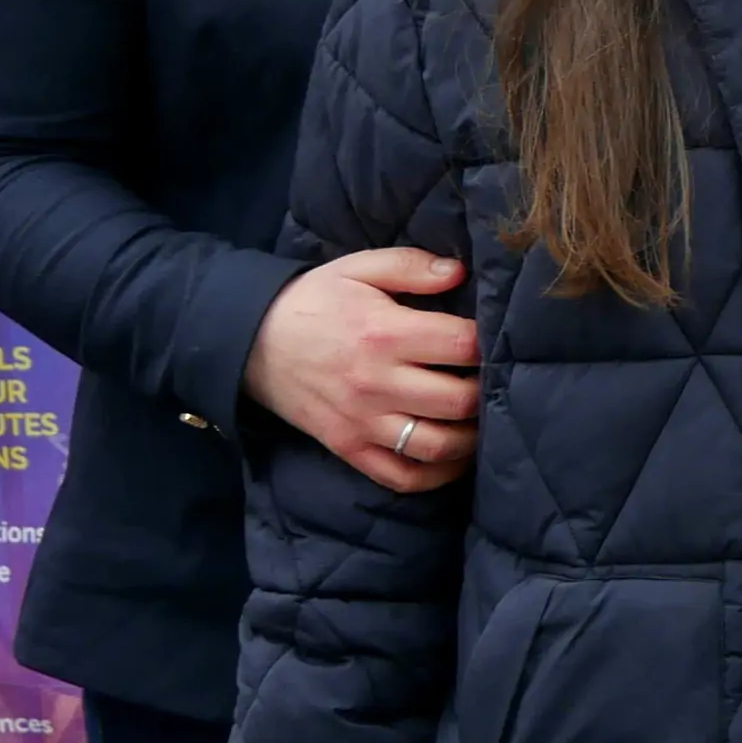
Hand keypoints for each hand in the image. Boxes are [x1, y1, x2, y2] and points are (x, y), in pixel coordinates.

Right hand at [241, 251, 480, 492]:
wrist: (249, 340)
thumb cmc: (313, 301)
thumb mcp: (357, 268)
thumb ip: (410, 265)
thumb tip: (458, 272)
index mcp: (384, 333)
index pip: (462, 344)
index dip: (487, 342)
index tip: (491, 338)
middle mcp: (377, 383)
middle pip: (459, 401)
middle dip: (487, 390)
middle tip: (492, 381)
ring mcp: (362, 422)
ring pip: (436, 446)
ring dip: (471, 439)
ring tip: (482, 420)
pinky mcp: (347, 447)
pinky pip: (400, 476)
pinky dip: (435, 476)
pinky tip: (455, 459)